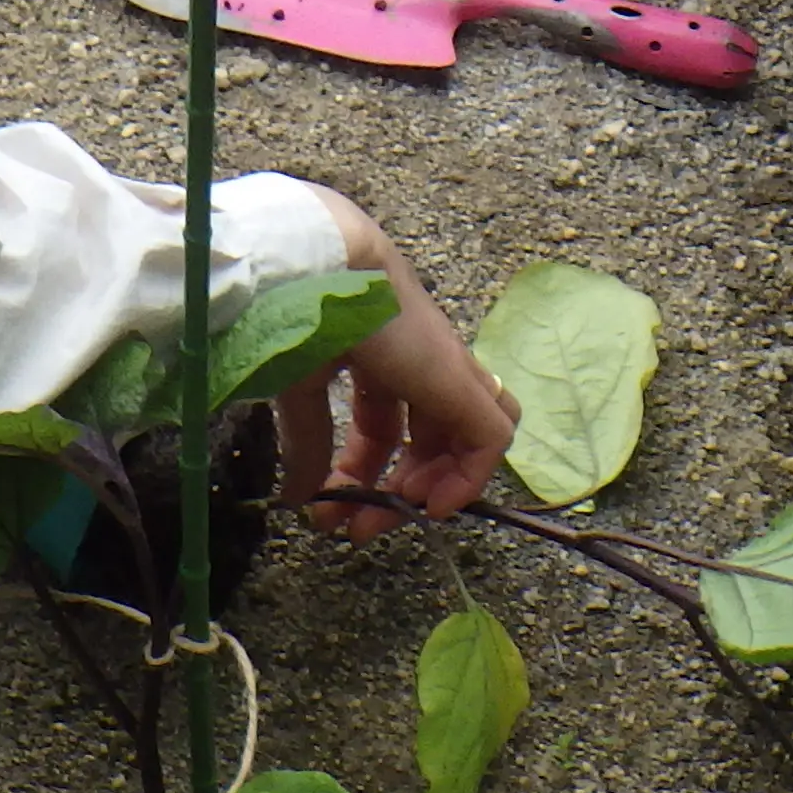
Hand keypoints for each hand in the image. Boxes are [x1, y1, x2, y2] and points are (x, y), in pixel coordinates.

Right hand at [278, 193, 520, 537]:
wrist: (322, 264)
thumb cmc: (301, 316)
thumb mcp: (301, 387)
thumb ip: (309, 442)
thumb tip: (302, 500)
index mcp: (381, 359)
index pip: (389, 421)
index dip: (372, 467)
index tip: (342, 503)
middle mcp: (422, 364)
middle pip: (430, 437)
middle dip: (394, 489)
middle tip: (359, 527)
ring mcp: (447, 370)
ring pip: (466, 438)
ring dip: (425, 490)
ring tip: (382, 522)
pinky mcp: (462, 380)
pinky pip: (490, 437)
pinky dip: (467, 478)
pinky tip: (430, 505)